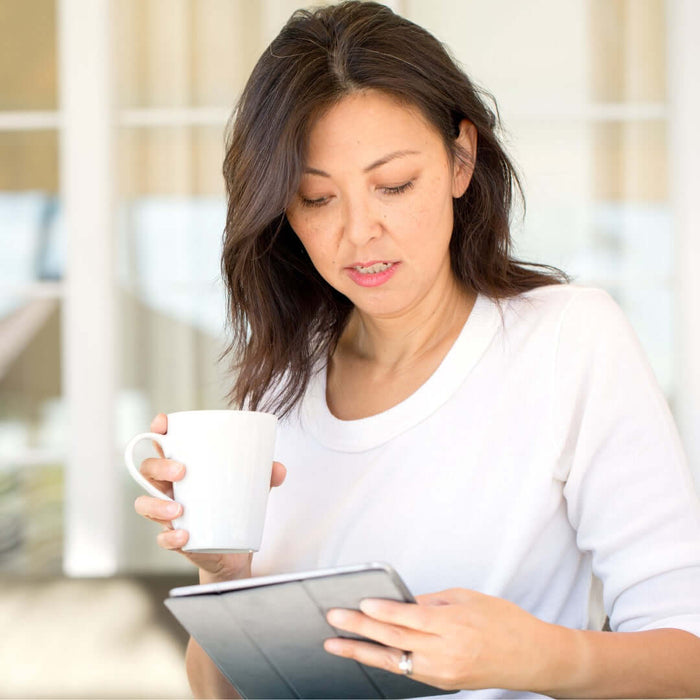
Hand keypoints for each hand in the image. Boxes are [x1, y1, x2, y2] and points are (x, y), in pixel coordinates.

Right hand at [133, 413, 286, 581]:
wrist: (234, 551)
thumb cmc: (234, 508)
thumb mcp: (251, 488)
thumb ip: (264, 476)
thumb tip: (278, 468)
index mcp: (184, 469)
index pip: (163, 446)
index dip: (157, 432)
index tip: (162, 423)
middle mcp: (170, 489)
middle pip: (149, 470)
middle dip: (159, 467)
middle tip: (181, 471)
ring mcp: (169, 514)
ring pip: (145, 504)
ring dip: (157, 505)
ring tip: (179, 509)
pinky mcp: (175, 539)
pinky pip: (163, 539)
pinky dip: (171, 537)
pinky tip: (185, 536)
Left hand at [324, 588, 555, 692]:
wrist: (533, 658)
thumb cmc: (504, 621)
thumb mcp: (468, 598)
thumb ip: (431, 602)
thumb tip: (399, 601)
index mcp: (454, 625)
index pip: (408, 619)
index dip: (381, 611)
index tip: (358, 602)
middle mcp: (446, 652)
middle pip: (395, 639)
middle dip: (360, 629)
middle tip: (333, 619)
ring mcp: (443, 673)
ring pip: (394, 661)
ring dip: (362, 652)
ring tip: (335, 644)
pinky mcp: (443, 684)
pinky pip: (406, 671)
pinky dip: (384, 661)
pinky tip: (365, 653)